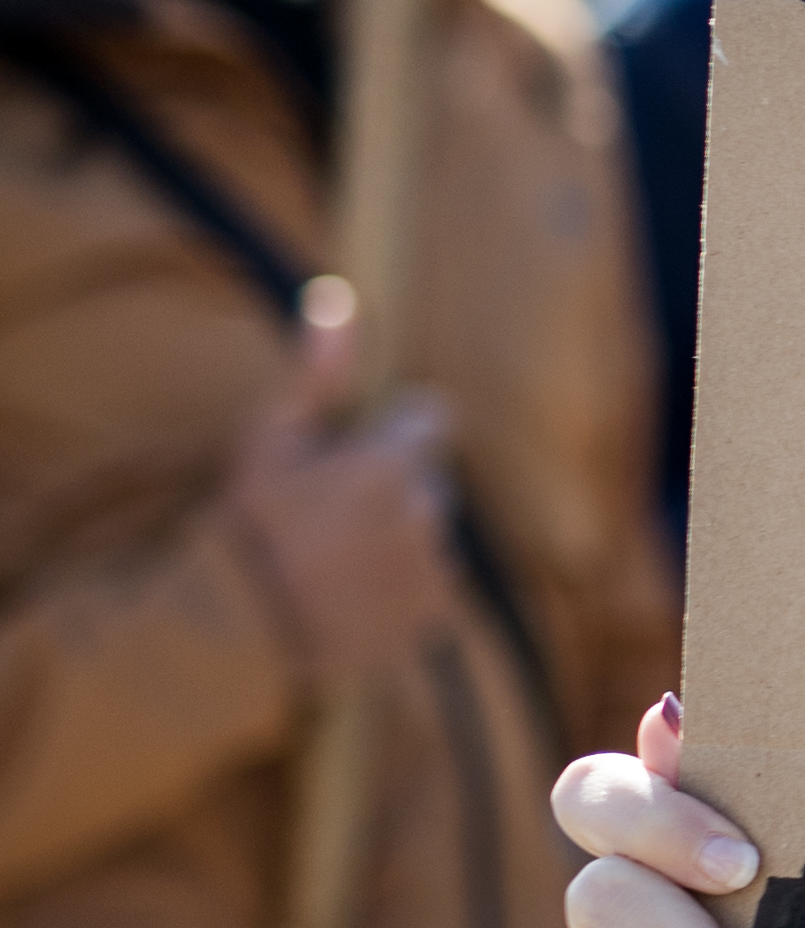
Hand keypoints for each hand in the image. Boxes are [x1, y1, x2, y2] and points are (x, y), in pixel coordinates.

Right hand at [220, 281, 454, 689]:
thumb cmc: (250, 526)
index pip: (431, 415)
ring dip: (395, 533)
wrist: (244, 631)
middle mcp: (427, 511)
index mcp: (392, 464)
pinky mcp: (436, 611)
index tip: (350, 451)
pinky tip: (352, 590)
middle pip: (427, 474)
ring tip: (333, 556)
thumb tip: (339, 296)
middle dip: (391, 483)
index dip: (390, 429)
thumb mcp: (271, 441)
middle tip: (326, 513)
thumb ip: (317, 372)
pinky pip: (430, 576)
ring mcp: (435, 565)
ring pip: (428, 526)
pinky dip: (401, 579)